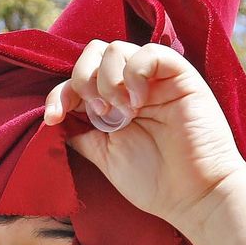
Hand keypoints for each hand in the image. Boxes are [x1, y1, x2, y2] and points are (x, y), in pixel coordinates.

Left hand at [45, 41, 245, 244]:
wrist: (193, 196)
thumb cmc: (153, 180)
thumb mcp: (104, 155)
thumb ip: (80, 132)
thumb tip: (53, 119)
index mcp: (112, 101)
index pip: (77, 79)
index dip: (59, 93)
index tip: (52, 118)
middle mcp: (132, 85)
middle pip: (94, 52)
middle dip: (83, 78)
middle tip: (97, 112)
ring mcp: (156, 79)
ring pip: (117, 48)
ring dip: (108, 79)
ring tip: (121, 112)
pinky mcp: (181, 76)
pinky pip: (151, 52)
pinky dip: (136, 73)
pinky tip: (139, 102)